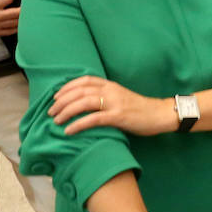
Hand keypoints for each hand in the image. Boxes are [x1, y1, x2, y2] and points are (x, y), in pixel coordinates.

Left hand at [49, 76, 174, 135]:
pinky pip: (94, 119)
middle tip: (51, 111)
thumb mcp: (121, 98)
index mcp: (111, 85)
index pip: (84, 80)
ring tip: (56, 121)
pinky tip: (69, 131)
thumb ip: (105, 97)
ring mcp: (115, 103)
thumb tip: (85, 104)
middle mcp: (111, 91)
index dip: (67, 87)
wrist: (161, 114)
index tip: (56, 96)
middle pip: (80, 91)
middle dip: (61, 101)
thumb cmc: (140, 110)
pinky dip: (78, 124)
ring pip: (84, 102)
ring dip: (66, 111)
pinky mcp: (119, 116)